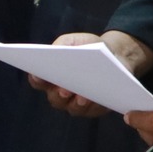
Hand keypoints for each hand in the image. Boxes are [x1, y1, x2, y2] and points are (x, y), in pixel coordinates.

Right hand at [31, 31, 152, 117]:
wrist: (115, 53)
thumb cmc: (90, 46)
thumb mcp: (77, 41)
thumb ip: (64, 44)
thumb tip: (55, 50)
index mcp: (52, 76)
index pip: (39, 81)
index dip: (37, 79)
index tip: (38, 74)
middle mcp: (62, 93)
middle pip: (55, 99)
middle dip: (59, 94)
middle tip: (64, 89)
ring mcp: (78, 104)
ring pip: (73, 108)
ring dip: (77, 103)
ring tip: (83, 97)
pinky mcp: (95, 109)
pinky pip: (94, 110)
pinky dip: (96, 105)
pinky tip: (100, 98)